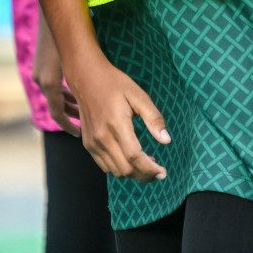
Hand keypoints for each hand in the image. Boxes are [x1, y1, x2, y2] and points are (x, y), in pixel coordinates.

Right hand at [34, 15, 79, 133]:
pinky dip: (62, 91)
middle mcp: (41, 78)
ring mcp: (38, 71)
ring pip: (53, 95)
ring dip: (66, 103)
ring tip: (82, 110)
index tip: (80, 134)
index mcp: (51, 81)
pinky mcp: (40, 64)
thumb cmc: (76, 33)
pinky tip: (74, 89)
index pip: (57, 114)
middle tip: (85, 126)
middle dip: (70, 116)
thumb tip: (104, 106)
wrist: (57, 10)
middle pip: (54, 106)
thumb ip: (90, 84)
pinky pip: (51, 85)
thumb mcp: (86, 59)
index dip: (68, 126)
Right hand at [68, 53, 170, 181]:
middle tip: (157, 170)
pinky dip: (119, 168)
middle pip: (125, 169)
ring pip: (115, 171)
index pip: (134, 157)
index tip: (162, 172)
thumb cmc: (114, 83)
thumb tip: (166, 140)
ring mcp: (92, 143)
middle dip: (144, 175)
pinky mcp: (87, 144)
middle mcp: (101, 138)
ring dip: (132, 173)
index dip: (150, 169)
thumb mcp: (138, 95)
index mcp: (116, 124)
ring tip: (146, 163)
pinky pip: (104, 166)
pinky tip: (130, 159)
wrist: (86, 77)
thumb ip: (153, 118)